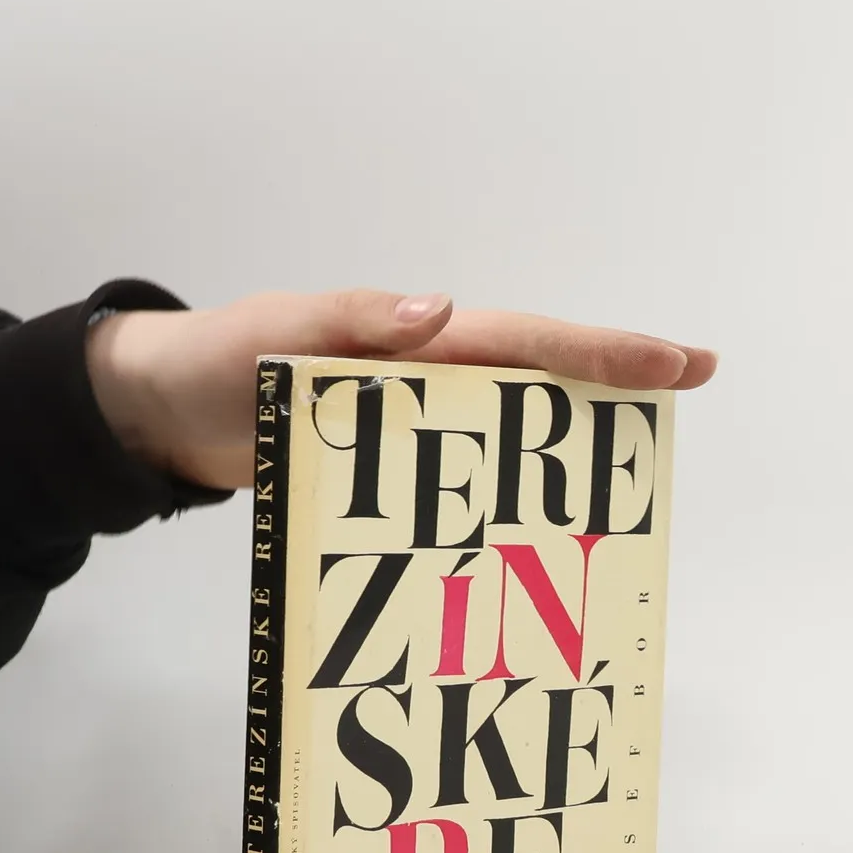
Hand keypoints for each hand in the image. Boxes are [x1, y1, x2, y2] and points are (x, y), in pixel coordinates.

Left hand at [86, 289, 717, 490]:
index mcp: (419, 339)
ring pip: (515, 435)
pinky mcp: (393, 469)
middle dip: (617, 386)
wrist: (163, 414)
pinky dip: (507, 502)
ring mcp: (417, 424)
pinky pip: (466, 481)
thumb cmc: (217, 363)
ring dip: (572, 453)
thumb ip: (356, 322)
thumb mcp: (278, 333)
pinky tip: (537, 541)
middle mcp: (432, 377)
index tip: (676, 360)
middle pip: (544, 382)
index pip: (529, 342)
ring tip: (634, 488)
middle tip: (689, 392)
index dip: (603, 351)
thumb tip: (446, 310)